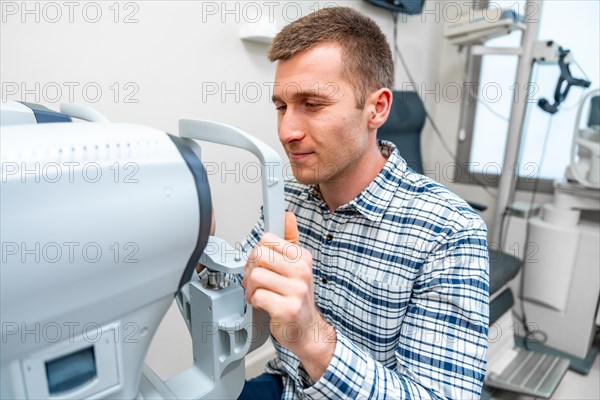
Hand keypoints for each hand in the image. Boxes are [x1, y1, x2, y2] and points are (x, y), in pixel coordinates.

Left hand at [243, 212, 335, 381]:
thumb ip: (290, 240)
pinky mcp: (287, 308)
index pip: (268, 239)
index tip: (261, 263)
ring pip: (255, 276)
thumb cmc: (297, 298)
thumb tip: (288, 216)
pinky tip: (262, 304)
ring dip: (251, 288)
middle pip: (259, 255)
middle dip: (251, 269)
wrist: (307, 330)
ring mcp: (296, 291)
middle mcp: (302, 272)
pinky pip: (258, 296)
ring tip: (259, 293)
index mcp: (303, 258)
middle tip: (255, 280)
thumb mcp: (297, 266)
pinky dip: (254, 301)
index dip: (257, 252)